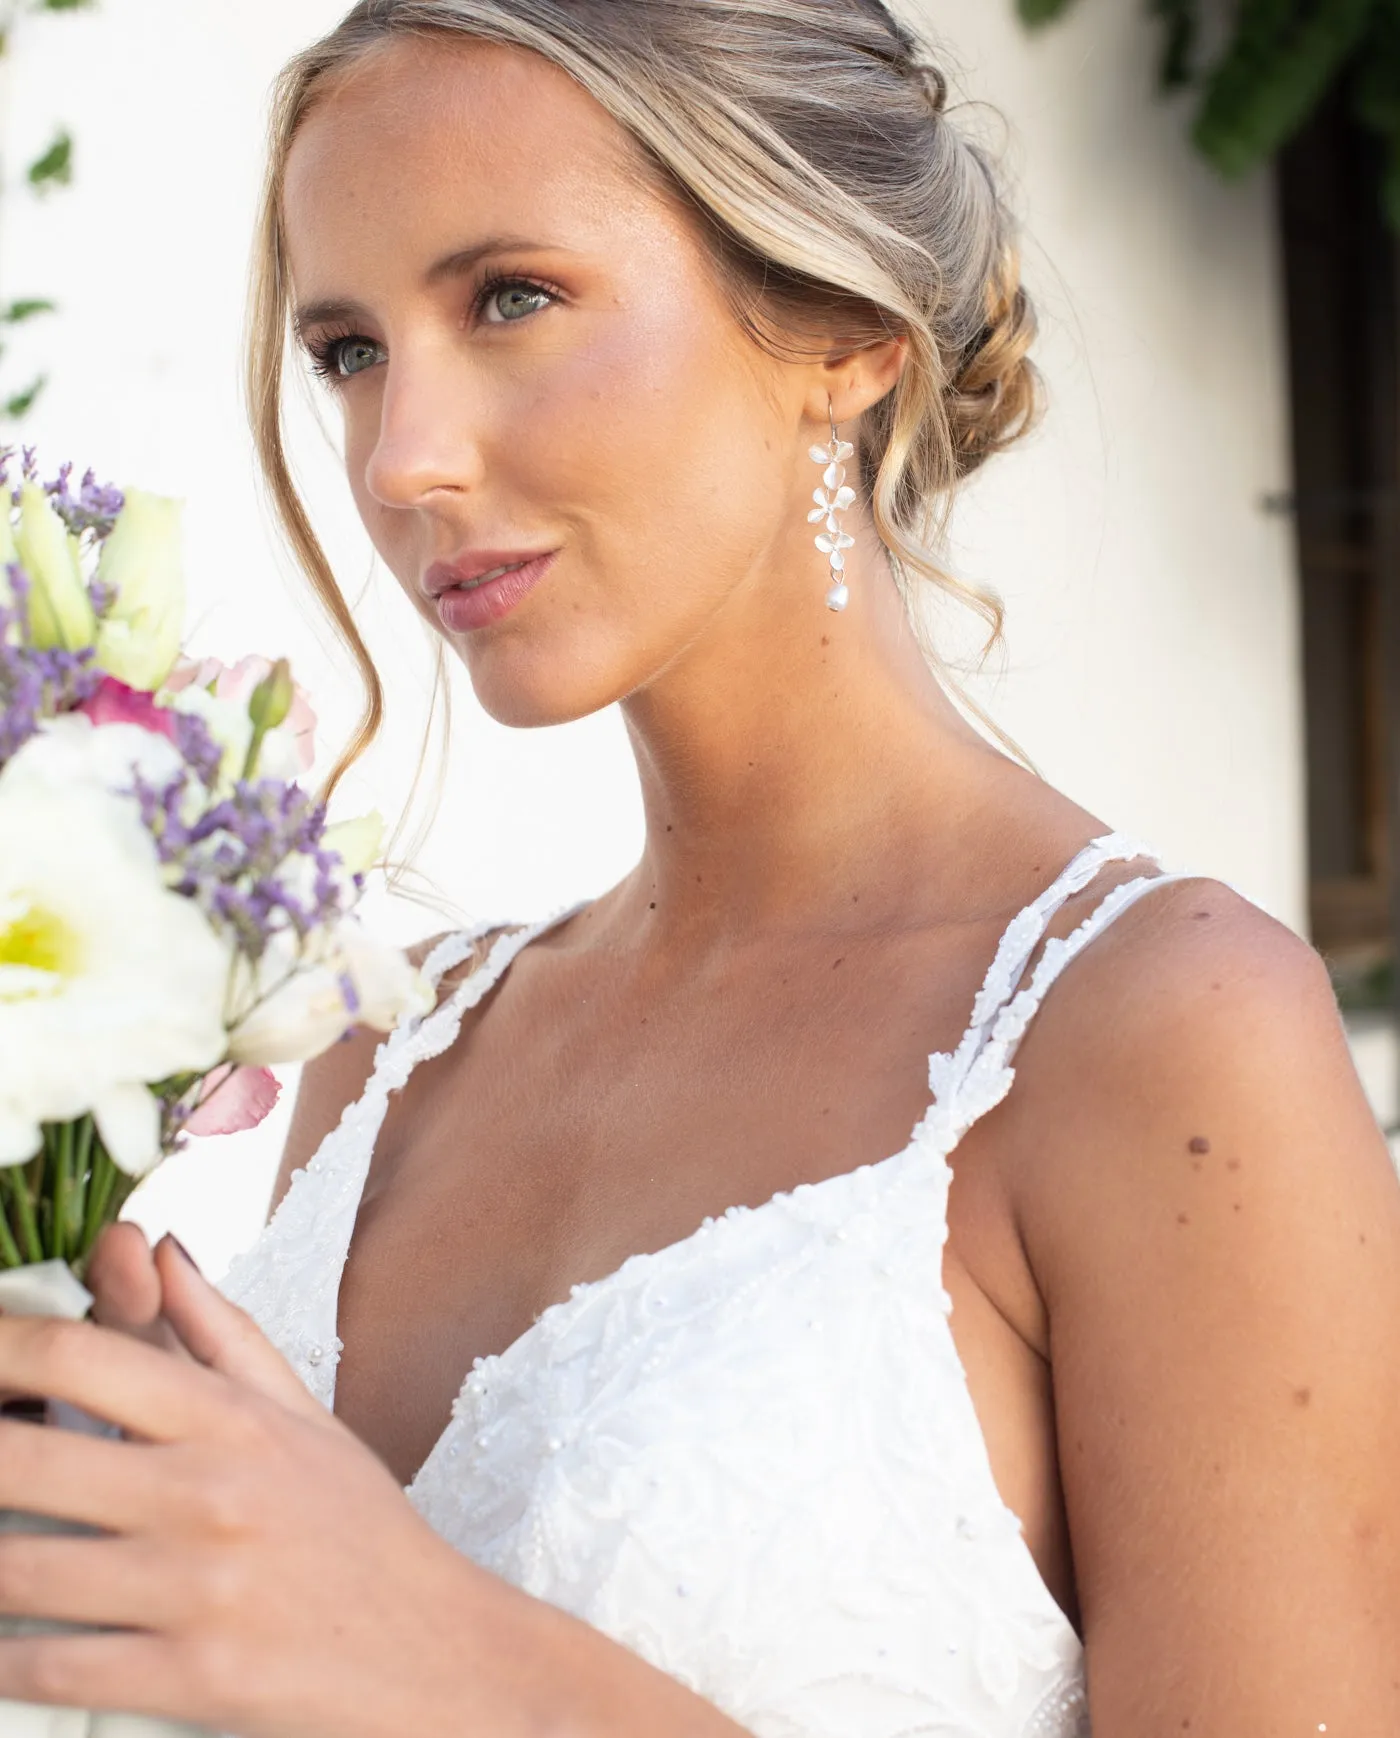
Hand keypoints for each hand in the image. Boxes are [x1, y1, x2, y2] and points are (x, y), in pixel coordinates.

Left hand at [0, 1236, 495, 1736]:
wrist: (436, 1652)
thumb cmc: (360, 1530)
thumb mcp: (302, 1415)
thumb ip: (218, 1331)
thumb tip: (157, 1248)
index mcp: (228, 1419)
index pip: (82, 1355)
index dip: (0, 1346)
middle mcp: (206, 1493)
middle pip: (21, 1460)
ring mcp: (194, 1589)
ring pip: (15, 1574)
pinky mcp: (187, 1681)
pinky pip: (45, 1669)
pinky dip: (0, 1661)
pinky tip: (0, 1643)